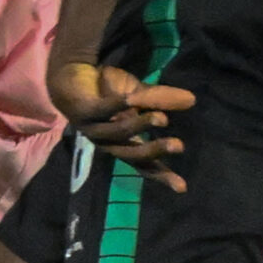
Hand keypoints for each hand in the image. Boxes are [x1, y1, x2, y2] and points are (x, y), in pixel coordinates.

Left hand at [48, 58, 195, 192]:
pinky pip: (101, 110)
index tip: (182, 187)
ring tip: (161, 118)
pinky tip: (130, 99)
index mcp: (122, 143)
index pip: (144, 165)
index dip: (162, 176)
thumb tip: (192, 100)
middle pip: (132, 154)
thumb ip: (160, 100)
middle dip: (155, 151)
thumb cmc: (106, 91)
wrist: (70, 75)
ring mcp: (92, 129)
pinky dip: (116, 106)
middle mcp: (107, 142)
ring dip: (140, 126)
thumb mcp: (138, 95)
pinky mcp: (82, 112)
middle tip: (178, 146)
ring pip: (118, 133)